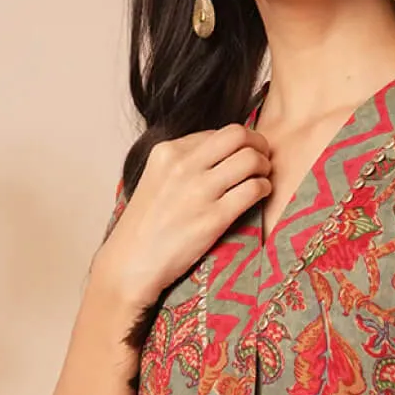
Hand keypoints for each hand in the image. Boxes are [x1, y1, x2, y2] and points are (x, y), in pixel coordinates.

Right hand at [95, 123, 271, 310]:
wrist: (130, 263)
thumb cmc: (145, 225)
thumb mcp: (156, 178)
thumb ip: (183, 161)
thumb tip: (221, 151)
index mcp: (167, 151)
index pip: (219, 132)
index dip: (239, 141)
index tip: (244, 153)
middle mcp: (183, 165)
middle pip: (239, 135)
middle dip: (259, 144)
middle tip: (262, 159)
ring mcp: (199, 191)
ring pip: (251, 159)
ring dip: (265, 166)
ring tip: (262, 178)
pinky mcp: (213, 218)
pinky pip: (254, 189)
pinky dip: (264, 188)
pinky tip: (260, 195)